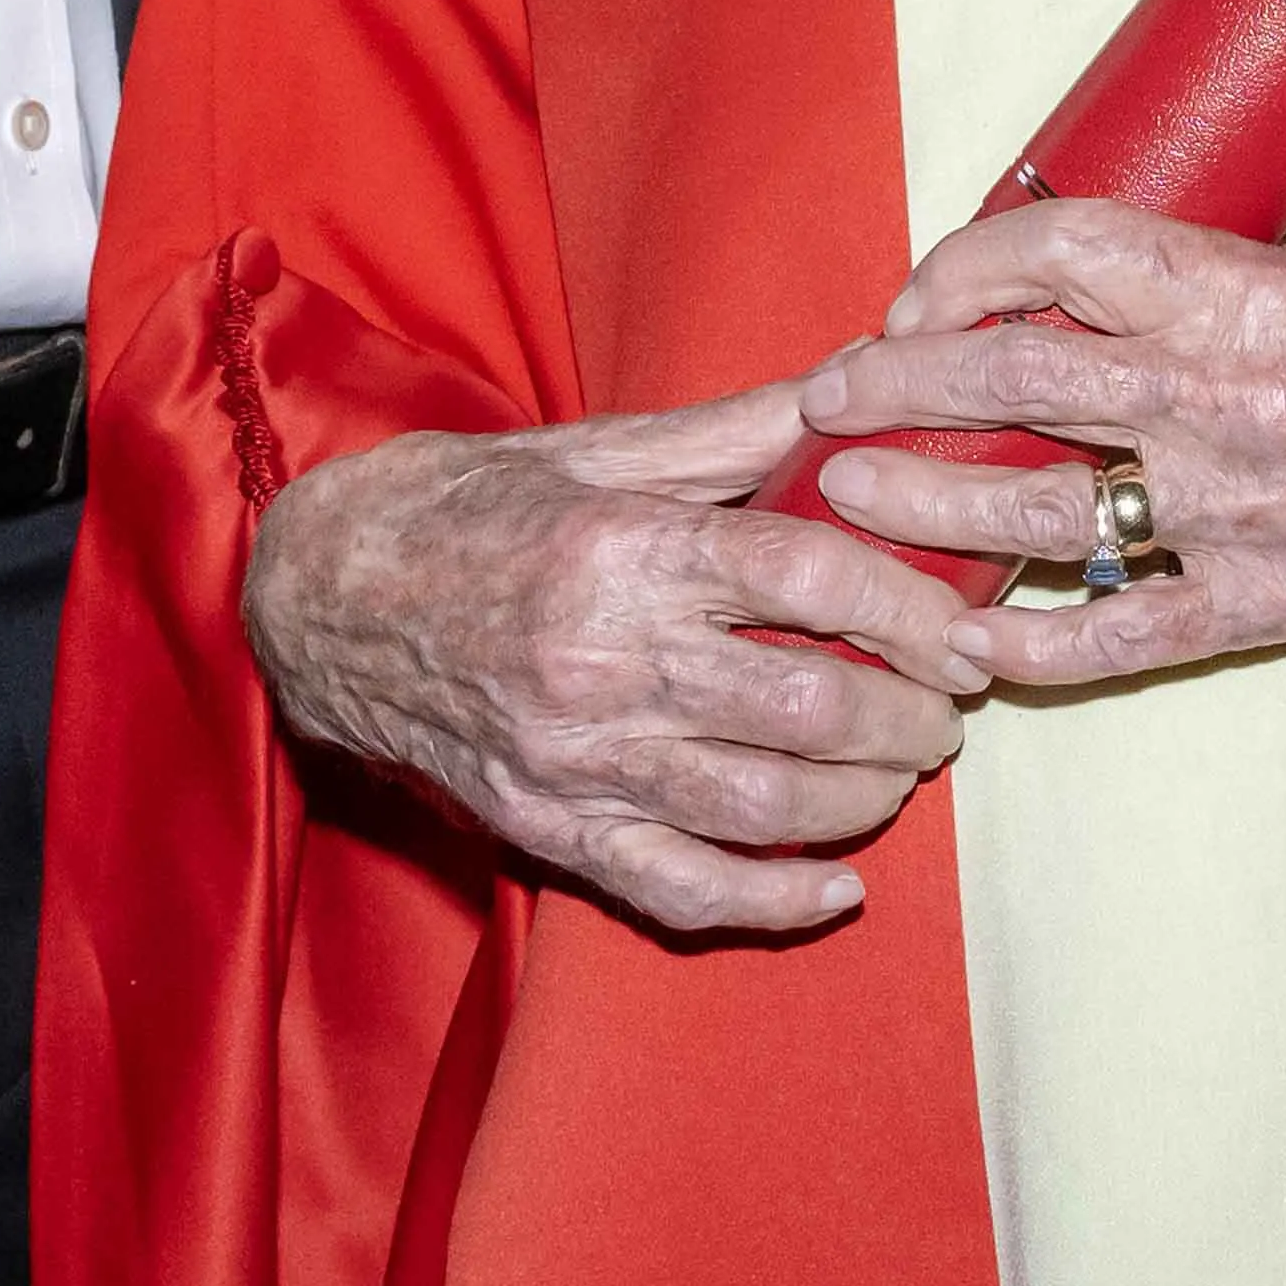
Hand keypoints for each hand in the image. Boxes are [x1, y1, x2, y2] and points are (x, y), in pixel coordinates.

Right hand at [243, 384, 1001, 939]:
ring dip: (865, 799)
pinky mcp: (549, 829)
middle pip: (807, 703)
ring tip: (901, 770)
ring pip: (763, 808)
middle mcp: (600, 659)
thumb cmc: (474, 511)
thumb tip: (867, 382)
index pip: (809, 574)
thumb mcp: (602, 450)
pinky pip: (682, 891)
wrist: (326, 600)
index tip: (959, 626)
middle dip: (911, 713)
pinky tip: (837, 886)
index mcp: (621, 548)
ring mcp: (574, 758)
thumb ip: (743, 431)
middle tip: (947, 704)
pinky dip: (775, 903)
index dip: (910, 605)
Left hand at [802, 204, 1285, 791]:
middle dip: (897, 381)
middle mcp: (1237, 408)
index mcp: (1261, 299)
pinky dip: (1026, 641)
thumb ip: (1243, 277)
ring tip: (851, 492)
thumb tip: (1127, 266)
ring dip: (923, 502)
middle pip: (1009, 381)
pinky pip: (1113, 636)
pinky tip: (968, 635)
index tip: (925, 281)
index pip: (1061, 257)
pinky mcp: (1267, 612)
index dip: (966, 263)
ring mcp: (1245, 521)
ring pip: (1034, 511)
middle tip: (832, 388)